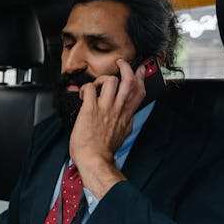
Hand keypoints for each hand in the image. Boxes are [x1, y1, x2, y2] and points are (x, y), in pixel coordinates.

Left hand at [69, 59, 145, 197]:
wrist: (95, 160)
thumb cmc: (104, 150)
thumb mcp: (123, 134)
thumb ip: (126, 122)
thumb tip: (127, 117)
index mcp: (126, 115)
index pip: (139, 92)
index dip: (141, 78)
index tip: (140, 70)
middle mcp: (117, 109)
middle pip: (128, 81)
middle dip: (125, 67)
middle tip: (119, 64)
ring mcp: (105, 108)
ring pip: (111, 81)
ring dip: (102, 78)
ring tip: (95, 85)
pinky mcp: (90, 109)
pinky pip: (89, 89)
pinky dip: (84, 88)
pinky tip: (82, 95)